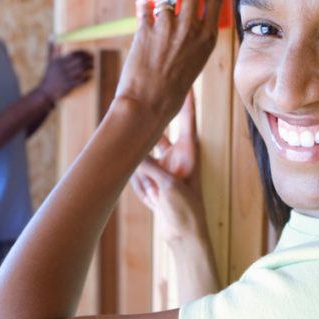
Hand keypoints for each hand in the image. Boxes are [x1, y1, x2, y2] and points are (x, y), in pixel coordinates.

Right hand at [38, 43, 93, 104]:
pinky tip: (90, 76)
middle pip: (79, 62)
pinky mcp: (68, 86)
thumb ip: (52, 49)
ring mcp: (66, 77)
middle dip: (88, 60)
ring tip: (93, 67)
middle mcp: (62, 68)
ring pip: (81, 70)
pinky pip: (80, 81)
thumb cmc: (49, 75)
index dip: (83, 53)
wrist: (45, 92)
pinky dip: (86, 78)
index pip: (74, 54)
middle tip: (93, 59)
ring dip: (89, 68)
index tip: (88, 54)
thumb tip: (51, 36)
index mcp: (59, 61)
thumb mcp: (49, 61)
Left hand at [115, 0, 219, 124]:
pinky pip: (145, 6)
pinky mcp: (145, 28)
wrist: (149, 103)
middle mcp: (190, 28)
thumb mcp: (196, 63)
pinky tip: (145, 11)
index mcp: (208, 38)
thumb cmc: (173, 89)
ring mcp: (167, 26)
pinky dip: (145, 7)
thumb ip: (196, 41)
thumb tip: (190, 22)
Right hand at [130, 91, 206, 243]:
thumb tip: (129, 151)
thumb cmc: (186, 210)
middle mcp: (176, 157)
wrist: (185, 237)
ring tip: (155, 194)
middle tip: (134, 113)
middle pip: (157, 135)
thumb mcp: (167, 185)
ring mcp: (164, 169)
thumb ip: (148, 165)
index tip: (185, 81)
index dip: (185, 101)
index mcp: (189, 153)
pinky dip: (142, 189)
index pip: (186, 120)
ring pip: (141, 159)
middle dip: (145, 135)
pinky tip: (152, 201)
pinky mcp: (155, 182)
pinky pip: (138, 177)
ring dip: (143, 177)